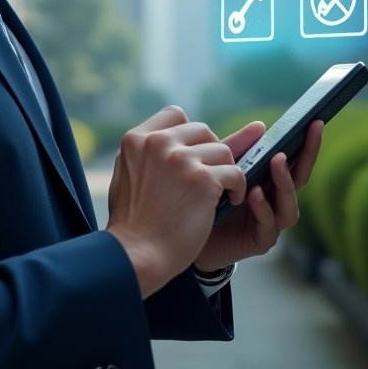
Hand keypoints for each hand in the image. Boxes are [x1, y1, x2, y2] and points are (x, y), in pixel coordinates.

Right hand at [105, 106, 246, 298]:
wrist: (136, 254)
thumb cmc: (133, 220)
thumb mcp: (128, 173)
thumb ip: (147, 150)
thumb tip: (172, 130)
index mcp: (137, 138)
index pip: (174, 114)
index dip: (188, 133)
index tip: (191, 155)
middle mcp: (158, 143)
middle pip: (202, 130)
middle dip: (210, 152)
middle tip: (210, 176)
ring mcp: (181, 160)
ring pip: (222, 150)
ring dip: (226, 170)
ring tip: (223, 190)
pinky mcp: (203, 180)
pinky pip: (235, 171)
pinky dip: (238, 187)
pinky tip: (231, 200)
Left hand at [192, 119, 322, 273]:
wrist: (186, 234)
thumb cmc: (206, 198)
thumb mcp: (221, 168)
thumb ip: (238, 149)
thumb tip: (261, 125)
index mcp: (270, 181)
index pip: (294, 160)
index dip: (307, 142)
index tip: (315, 121)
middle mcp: (275, 201)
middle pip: (300, 179)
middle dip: (307, 154)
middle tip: (309, 132)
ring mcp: (270, 222)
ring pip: (289, 206)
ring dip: (285, 182)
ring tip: (277, 162)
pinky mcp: (259, 240)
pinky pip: (268, 224)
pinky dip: (263, 207)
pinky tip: (255, 193)